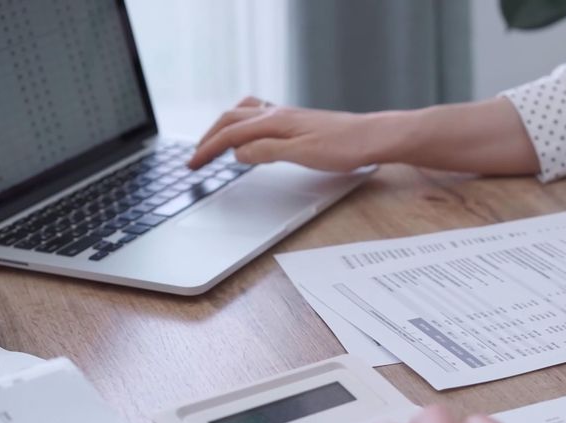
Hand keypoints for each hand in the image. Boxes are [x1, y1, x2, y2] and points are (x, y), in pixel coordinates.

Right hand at [188, 96, 395, 170]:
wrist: (373, 137)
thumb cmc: (344, 147)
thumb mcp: (302, 154)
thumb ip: (267, 151)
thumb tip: (237, 152)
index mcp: (274, 121)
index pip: (230, 133)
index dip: (207, 149)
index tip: (192, 165)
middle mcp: (277, 113)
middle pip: (230, 119)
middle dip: (208, 138)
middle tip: (195, 159)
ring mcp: (287, 115)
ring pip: (243, 113)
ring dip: (224, 127)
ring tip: (213, 144)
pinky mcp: (297, 121)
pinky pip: (259, 115)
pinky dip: (243, 123)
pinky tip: (248, 134)